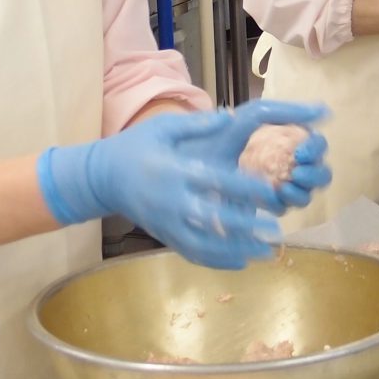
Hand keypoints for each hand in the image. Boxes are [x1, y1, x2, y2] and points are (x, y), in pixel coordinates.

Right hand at [37, 100, 329, 268]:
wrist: (103, 178)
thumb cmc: (135, 147)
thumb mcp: (162, 127)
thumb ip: (197, 124)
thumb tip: (231, 115)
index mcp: (174, 171)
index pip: (214, 181)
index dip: (244, 188)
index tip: (271, 192)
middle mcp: (171, 201)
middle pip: (213, 219)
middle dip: (246, 228)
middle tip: (276, 231)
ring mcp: (166, 223)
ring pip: (205, 245)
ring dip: (238, 251)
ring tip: (267, 254)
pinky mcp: (164, 237)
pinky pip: (192, 254)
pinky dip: (217, 261)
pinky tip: (242, 262)